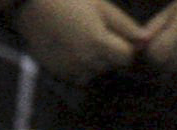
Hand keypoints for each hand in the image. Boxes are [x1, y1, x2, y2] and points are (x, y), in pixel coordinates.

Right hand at [14, 0, 145, 83]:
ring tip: (80, 38)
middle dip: (109, 53)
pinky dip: (77, 66)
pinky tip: (69, 47)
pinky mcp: (57, 72)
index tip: (115, 34)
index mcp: (98, 42)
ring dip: (94, 61)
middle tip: (93, 31)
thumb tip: (146, 40)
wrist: (30, 4)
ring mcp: (70, 68)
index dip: (124, 46)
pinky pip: (77, 75)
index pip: (126, 57)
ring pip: (94, 72)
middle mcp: (85, 60)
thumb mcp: (101, 6)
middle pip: (110, 65)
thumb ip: (125, 25)